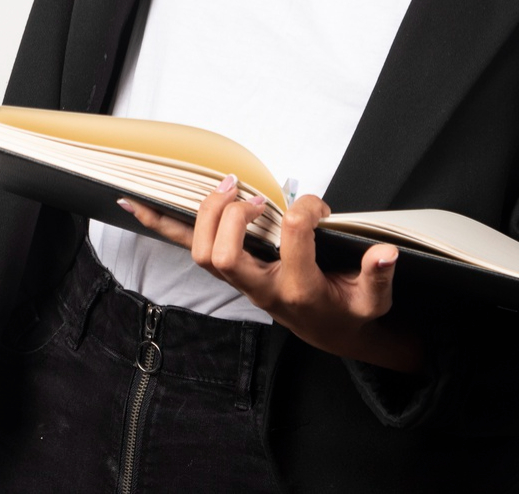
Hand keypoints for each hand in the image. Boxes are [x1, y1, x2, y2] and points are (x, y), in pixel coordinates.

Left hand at [120, 177, 424, 372]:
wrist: (331, 332)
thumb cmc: (351, 309)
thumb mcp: (375, 299)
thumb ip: (378, 274)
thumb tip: (387, 251)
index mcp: (299, 289)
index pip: (292, 238)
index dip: (307, 211)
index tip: (321, 205)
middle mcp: (261, 288)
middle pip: (224, 255)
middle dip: (233, 217)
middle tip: (253, 196)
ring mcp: (240, 280)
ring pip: (201, 253)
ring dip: (206, 213)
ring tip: (227, 185)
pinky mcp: (230, 269)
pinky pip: (186, 247)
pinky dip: (157, 224)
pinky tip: (132, 203)